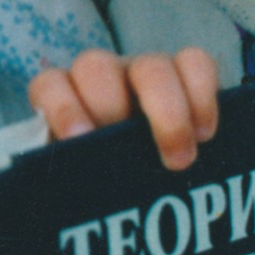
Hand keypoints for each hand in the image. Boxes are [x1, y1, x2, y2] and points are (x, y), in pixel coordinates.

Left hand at [27, 48, 218, 171]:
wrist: (153, 188)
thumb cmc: (103, 184)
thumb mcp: (79, 185)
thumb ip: (67, 180)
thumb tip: (66, 191)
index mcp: (64, 101)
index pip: (50, 85)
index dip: (62, 106)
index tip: (78, 137)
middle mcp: (101, 79)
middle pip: (96, 67)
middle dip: (111, 107)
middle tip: (128, 155)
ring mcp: (142, 72)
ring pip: (151, 66)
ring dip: (167, 112)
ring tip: (179, 160)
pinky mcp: (185, 73)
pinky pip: (196, 63)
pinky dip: (202, 96)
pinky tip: (205, 135)